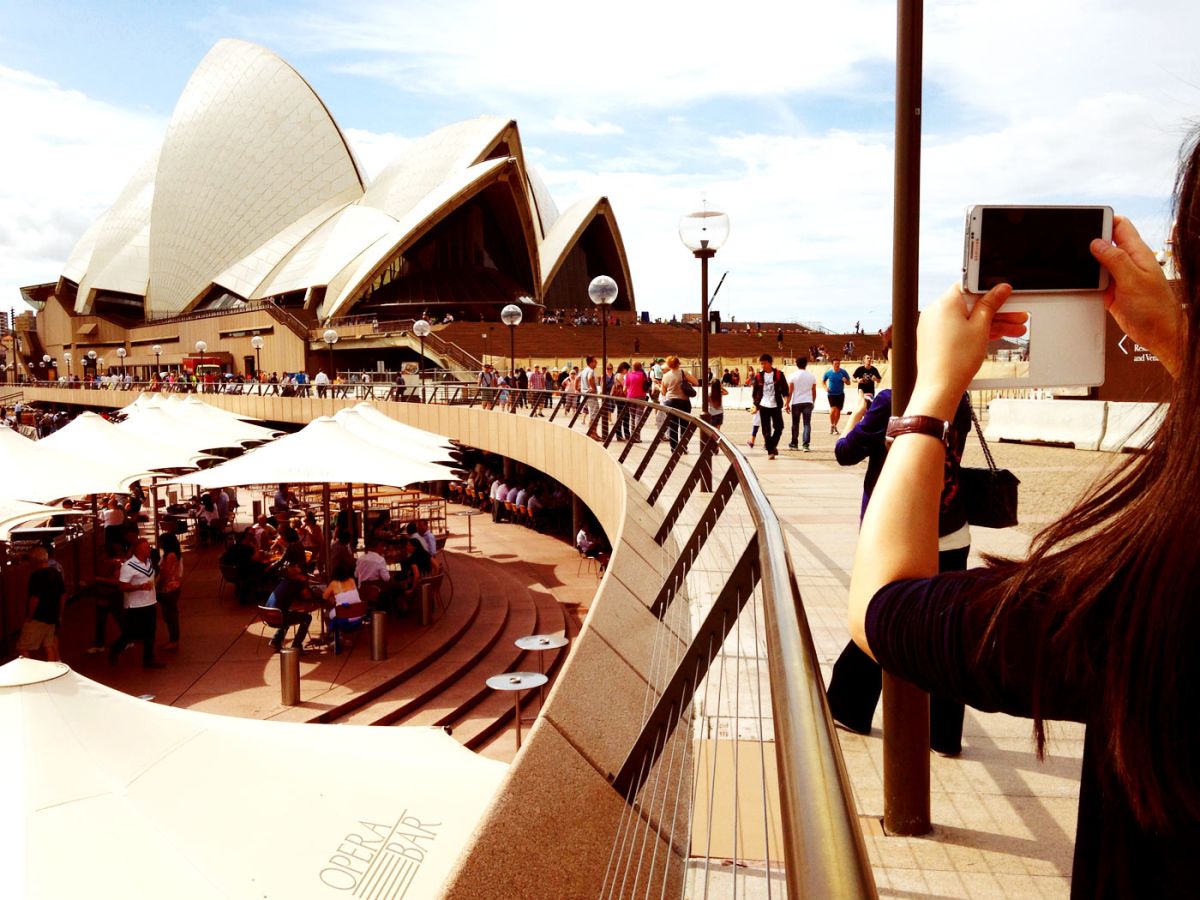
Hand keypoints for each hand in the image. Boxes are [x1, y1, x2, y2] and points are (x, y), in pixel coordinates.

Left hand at [907, 283, 1024, 418]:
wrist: (940, 388)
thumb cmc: (955, 360)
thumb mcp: (981, 327)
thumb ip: (991, 304)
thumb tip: (1000, 289)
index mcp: (944, 303)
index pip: (971, 286)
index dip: (991, 290)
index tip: (1006, 296)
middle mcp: (935, 312)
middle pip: (971, 304)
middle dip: (997, 311)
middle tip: (1017, 315)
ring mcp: (934, 326)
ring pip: (967, 318)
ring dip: (990, 323)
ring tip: (1014, 330)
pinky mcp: (935, 338)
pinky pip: (958, 329)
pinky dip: (975, 331)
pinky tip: (996, 335)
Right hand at [1090, 216, 1183, 374]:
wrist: (1157, 332)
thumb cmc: (1155, 306)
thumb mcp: (1133, 279)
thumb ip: (1114, 259)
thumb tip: (1097, 243)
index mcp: (1136, 252)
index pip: (1120, 226)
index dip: (1105, 220)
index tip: (1089, 222)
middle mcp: (1127, 262)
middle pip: (1105, 243)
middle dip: (1090, 242)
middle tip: (1077, 246)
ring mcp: (1119, 276)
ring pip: (1097, 263)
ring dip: (1087, 264)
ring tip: (1078, 266)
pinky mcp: (1111, 291)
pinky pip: (1094, 281)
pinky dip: (1087, 282)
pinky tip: (1082, 283)